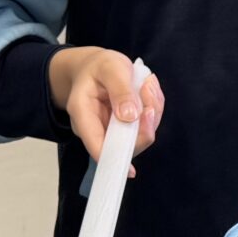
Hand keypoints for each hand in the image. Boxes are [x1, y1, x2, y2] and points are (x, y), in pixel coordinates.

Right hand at [48, 47, 164, 166]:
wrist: (97, 67)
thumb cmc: (99, 67)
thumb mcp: (110, 67)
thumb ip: (120, 90)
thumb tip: (131, 117)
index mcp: (83, 114)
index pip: (96, 144)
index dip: (114, 158)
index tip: (132, 169)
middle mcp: (97, 129)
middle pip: (125, 145)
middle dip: (145, 123)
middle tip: (148, 89)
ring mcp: (114, 130)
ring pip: (141, 135)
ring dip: (153, 110)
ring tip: (147, 84)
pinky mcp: (129, 127)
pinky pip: (147, 124)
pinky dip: (154, 107)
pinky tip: (148, 88)